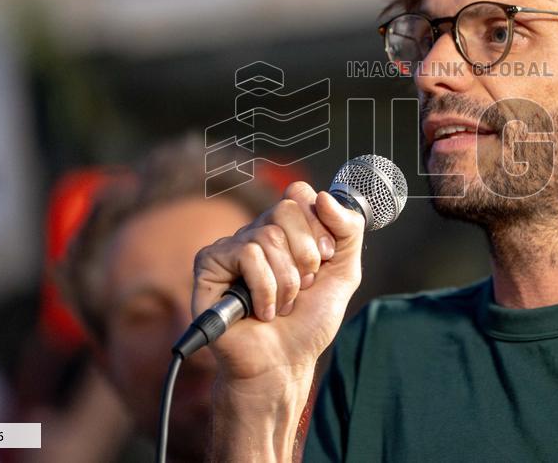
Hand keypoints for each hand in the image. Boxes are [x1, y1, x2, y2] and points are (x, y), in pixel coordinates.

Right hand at [191, 181, 364, 384]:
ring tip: (282, 305)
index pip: (299, 195)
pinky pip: (246, 255)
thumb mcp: (344, 271)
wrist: (284, 363)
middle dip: (305, 256)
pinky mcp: (209, 265)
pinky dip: (264, 289)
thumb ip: (348, 229)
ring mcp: (231, 248)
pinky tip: (262, 311)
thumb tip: (323, 196)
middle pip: (286, 210)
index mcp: (284, 230)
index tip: (324, 257)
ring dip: (287, 282)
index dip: (318, 226)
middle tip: (303, 286)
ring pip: (268, 236)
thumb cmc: (308, 322)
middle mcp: (255, 233)